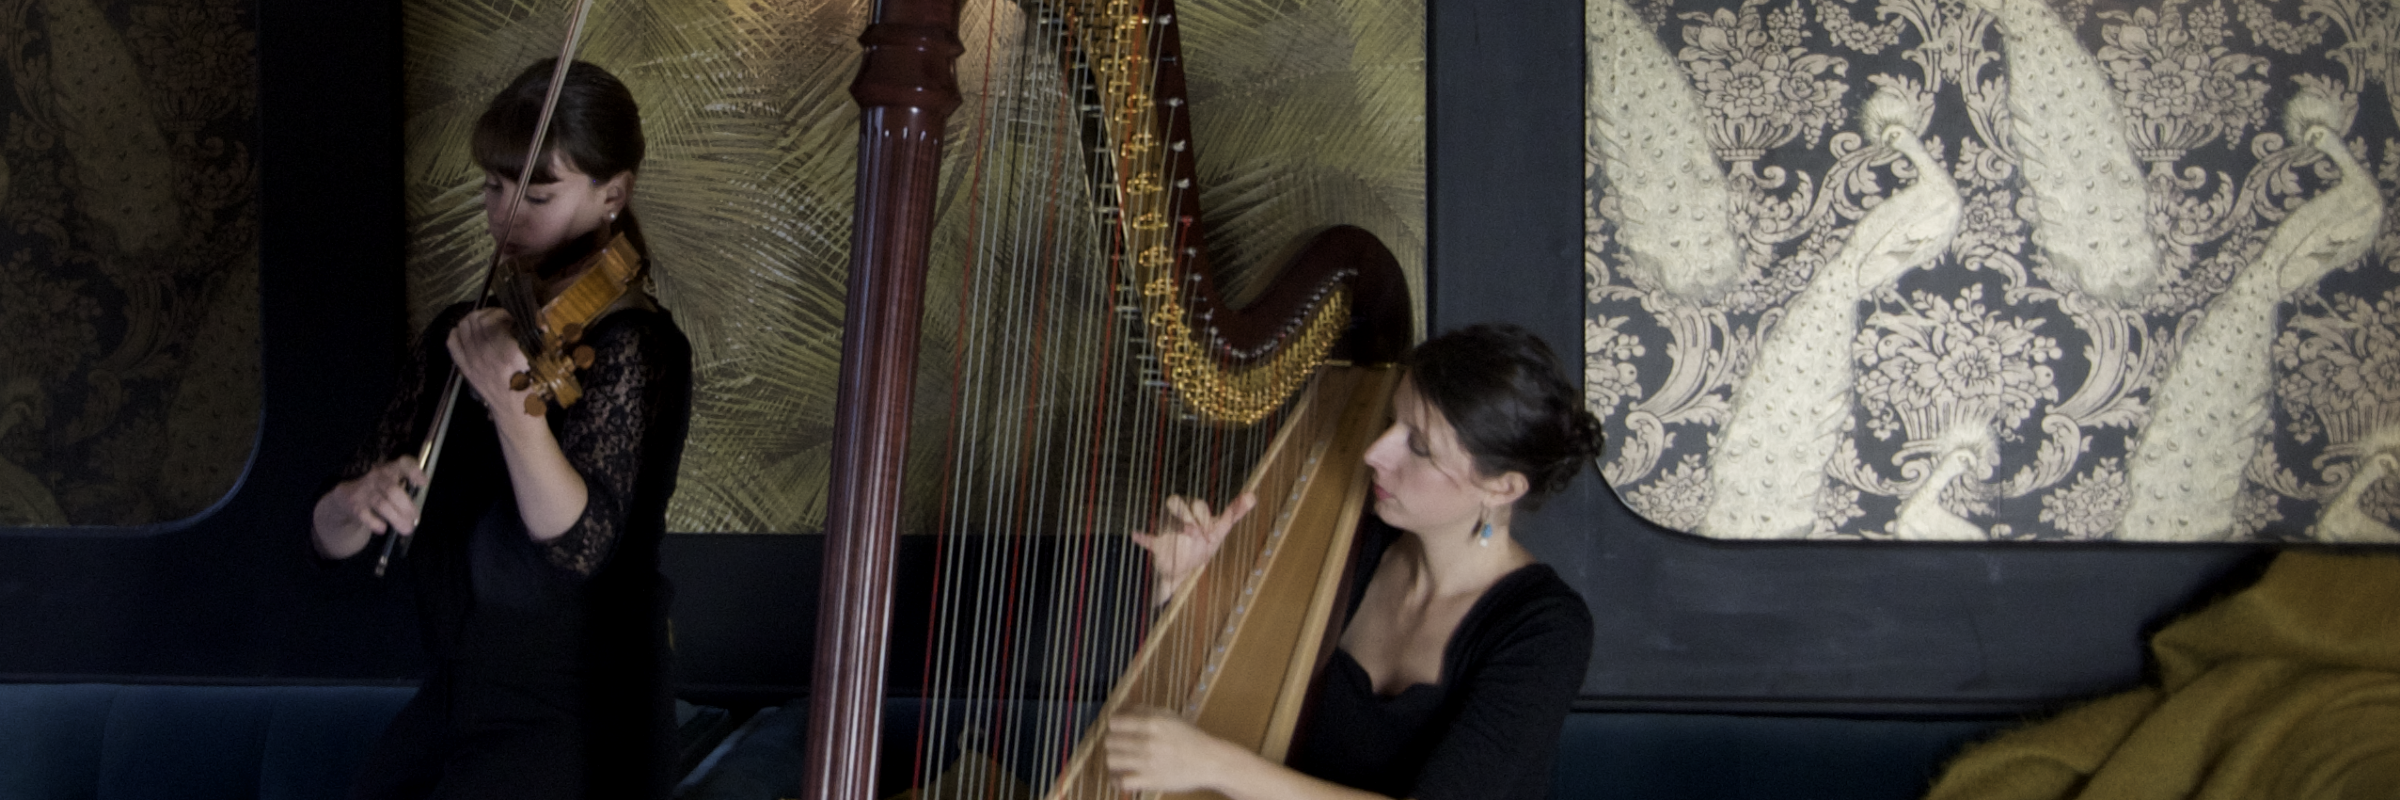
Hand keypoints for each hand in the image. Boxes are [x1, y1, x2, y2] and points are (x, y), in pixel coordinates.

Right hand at [313, 456, 427, 557]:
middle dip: (407, 506)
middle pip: (393, 490)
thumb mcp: (390, 483)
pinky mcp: (354, 504)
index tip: (424, 482)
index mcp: (391, 469)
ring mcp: (364, 490)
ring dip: (396, 518)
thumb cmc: (377, 491)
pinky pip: (366, 515)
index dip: (414, 471)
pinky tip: (383, 529)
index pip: (403, 463)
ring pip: (382, 505)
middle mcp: (377, 476)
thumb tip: (418, 508)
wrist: (346, 498)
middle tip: (415, 518)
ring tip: (406, 529)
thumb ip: (405, 489)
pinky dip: (375, 523)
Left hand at [445, 307, 532, 413]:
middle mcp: (485, 354)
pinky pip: (452, 341)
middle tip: (499, 318)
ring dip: (474, 320)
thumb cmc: (531, 384)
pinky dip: (458, 332)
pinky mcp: (464, 367)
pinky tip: (470, 334)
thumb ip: (527, 337)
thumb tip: (521, 319)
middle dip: (489, 313)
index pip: (493, 319)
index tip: (512, 318)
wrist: (514, 409)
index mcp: (506, 352)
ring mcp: (471, 360)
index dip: (503, 313)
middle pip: (476, 320)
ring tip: (486, 323)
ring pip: (463, 327)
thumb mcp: (536, 359)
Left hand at [1104, 705, 1245, 793]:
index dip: (1114, 724)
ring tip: (1120, 759)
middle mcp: (1148, 742)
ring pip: (1112, 760)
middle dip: (1113, 741)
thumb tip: (1121, 710)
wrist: (1209, 760)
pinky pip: (1121, 782)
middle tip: (1120, 744)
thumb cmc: (1189, 737)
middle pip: (1110, 741)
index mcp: (1153, 723)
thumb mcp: (1169, 715)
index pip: (1115, 722)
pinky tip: (1121, 775)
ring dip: (1113, 759)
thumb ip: (1144, 710)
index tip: (1118, 728)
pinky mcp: (1150, 781)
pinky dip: (1117, 779)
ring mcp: (1148, 763)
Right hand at [1131, 493, 1254, 602]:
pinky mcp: (1157, 544)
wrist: (1184, 569)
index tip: (1211, 532)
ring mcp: (1167, 528)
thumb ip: (1234, 513)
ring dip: (1175, 519)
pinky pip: (1147, 538)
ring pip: (1164, 513)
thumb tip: (1253, 495)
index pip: (1198, 504)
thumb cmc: (1203, 545)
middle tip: (1200, 532)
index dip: (1205, 516)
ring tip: (1188, 530)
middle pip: (1179, 502)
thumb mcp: (1220, 530)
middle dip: (1190, 514)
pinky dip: (1142, 537)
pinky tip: (1136, 535)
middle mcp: (1179, 515)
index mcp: (1193, 511)